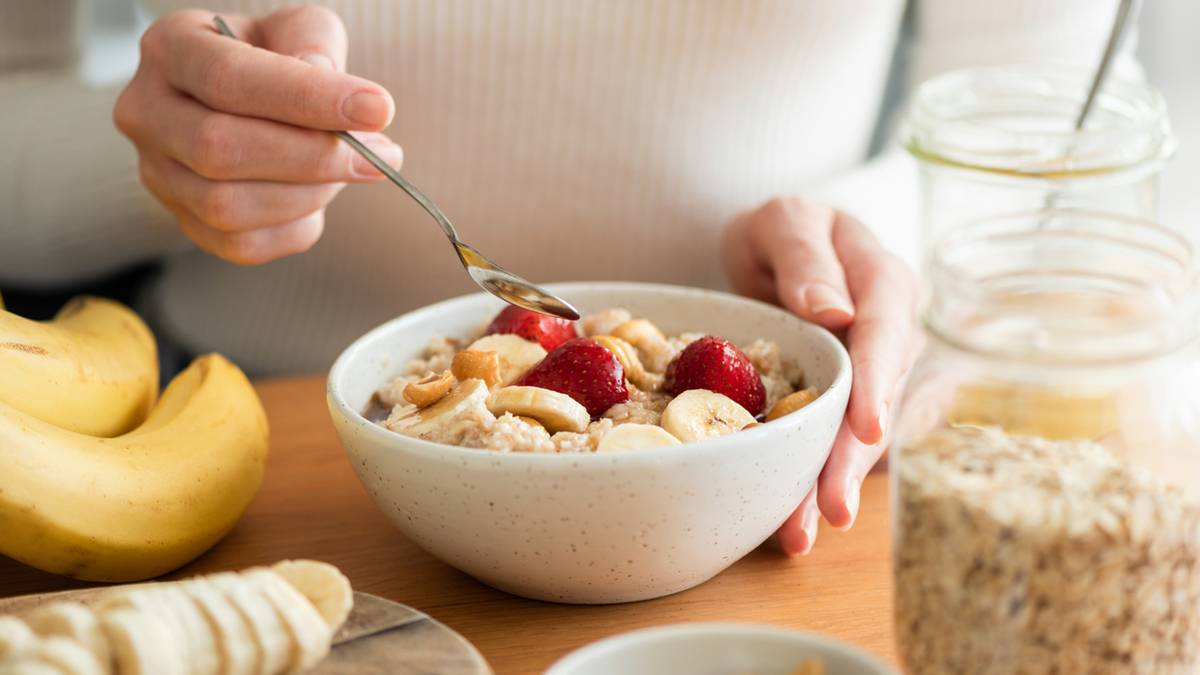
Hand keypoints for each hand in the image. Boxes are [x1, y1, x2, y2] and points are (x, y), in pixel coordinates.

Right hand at [114, 7, 401, 264]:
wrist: (247, 104)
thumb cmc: (276, 61)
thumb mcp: (298, 30)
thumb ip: (313, 43)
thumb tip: (327, 85)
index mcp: (169, 49)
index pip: (229, 78)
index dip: (307, 98)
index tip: (378, 110)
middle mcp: (147, 112)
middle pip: (220, 150)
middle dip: (313, 157)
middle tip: (382, 154)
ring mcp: (158, 175)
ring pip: (228, 206)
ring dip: (310, 194)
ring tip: (355, 168)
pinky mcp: (185, 223)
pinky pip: (243, 245)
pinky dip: (296, 226)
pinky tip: (320, 196)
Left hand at [722, 197, 920, 554]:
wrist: (778, 248)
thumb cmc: (784, 230)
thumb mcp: (784, 219)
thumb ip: (805, 255)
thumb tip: (835, 310)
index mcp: (883, 282)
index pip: (886, 334)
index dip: (877, 382)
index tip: (866, 427)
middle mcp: (891, 335)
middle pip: (878, 400)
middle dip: (854, 458)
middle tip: (832, 508)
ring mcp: (874, 375)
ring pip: (859, 435)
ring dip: (831, 484)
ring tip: (800, 535)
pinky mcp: (849, 404)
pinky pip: (836, 444)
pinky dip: (814, 481)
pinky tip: (792, 522)